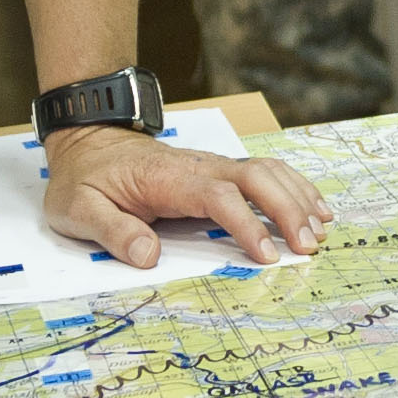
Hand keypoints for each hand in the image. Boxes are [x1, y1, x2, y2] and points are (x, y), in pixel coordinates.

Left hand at [43, 129, 330, 267]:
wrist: (87, 141)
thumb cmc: (83, 181)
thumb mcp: (78, 210)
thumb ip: (112, 231)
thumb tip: (149, 255)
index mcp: (166, 178)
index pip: (218, 197)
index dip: (246, 225)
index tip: (267, 256)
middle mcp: (198, 166)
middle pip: (256, 177)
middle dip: (288, 209)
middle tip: (309, 246)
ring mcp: (211, 165)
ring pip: (266, 171)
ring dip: (297, 198)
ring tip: (320, 232)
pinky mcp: (217, 170)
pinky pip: (264, 172)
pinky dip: (294, 187)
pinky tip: (314, 207)